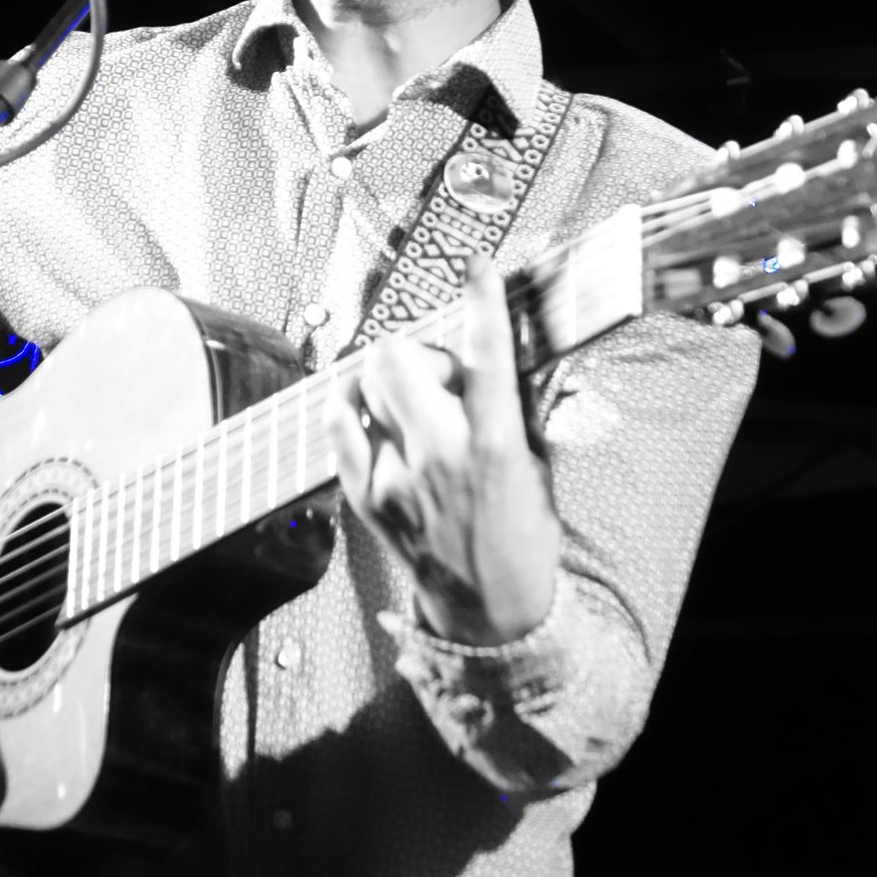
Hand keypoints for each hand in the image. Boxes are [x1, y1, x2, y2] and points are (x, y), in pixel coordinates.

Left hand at [329, 263, 560, 645]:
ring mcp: (395, 476)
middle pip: (399, 356)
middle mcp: (440, 454)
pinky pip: (338, 425)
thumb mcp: (538, 465)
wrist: (491, 610)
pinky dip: (350, 406)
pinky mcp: (364, 496)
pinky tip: (368, 410)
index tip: (475, 265)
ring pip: (364, 383)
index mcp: (494, 443)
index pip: (485, 353)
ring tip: (409, 397)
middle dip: (417, 348)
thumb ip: (519, 406)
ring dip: (385, 375)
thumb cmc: (522, 536)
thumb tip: (509, 349)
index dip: (480, 299)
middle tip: (437, 369)